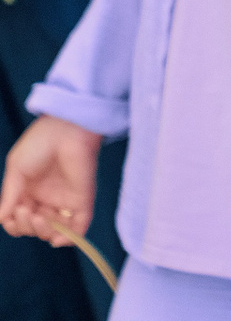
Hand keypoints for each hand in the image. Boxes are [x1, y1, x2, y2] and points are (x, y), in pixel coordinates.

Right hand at [0, 115, 101, 244]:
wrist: (65, 129)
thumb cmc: (40, 143)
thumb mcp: (16, 170)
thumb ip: (10, 196)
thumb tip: (1, 220)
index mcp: (29, 192)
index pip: (19, 220)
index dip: (14, 224)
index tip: (12, 214)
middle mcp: (47, 198)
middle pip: (35, 228)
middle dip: (26, 227)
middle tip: (24, 210)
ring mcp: (65, 200)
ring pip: (54, 230)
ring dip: (43, 232)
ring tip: (37, 217)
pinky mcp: (83, 199)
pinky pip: (80, 225)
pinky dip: (70, 238)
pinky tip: (57, 239)